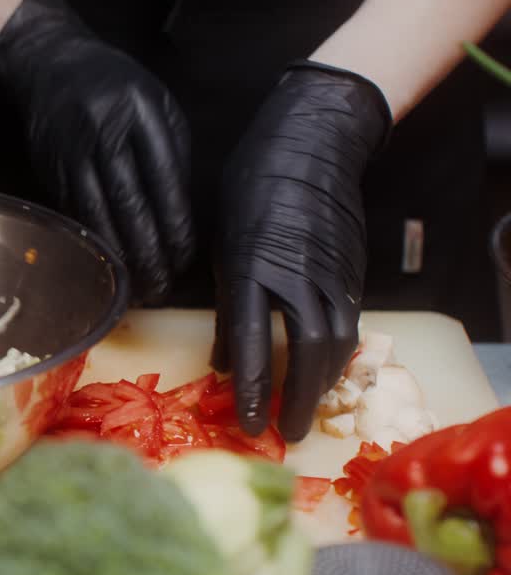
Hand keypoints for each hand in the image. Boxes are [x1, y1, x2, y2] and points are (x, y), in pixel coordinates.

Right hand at [0, 0, 193, 304]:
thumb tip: (179, 211)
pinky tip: (104, 263)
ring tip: (135, 286)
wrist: (49, 65)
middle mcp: (103, 133)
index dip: (174, 224)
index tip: (184, 256)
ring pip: (97, 215)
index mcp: (140, 114)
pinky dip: (91, 241)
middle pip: (129, 204)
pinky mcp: (49, 169)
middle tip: (161, 284)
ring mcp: (71, 153)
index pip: (163, 180)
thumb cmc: (115, 87)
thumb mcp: (155, 102)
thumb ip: (171, 150)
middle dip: (148, 251)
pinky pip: (73, 213)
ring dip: (117, 256)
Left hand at [213, 60, 391, 440]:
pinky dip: (337, 353)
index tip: (249, 423)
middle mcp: (296, 274)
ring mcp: (331, 272)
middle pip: (306, 349)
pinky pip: (349, 321)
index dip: (251, 388)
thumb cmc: (251, 187)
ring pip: (335, 340)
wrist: (312, 141)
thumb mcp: (222, 243)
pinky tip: (325, 371)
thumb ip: (225, 304)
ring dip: (321, 382)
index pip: (249, 340)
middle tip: (285, 432)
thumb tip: (221, 362)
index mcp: (252, 266)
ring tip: (305, 409)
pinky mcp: (352, 270)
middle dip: (297, 398)